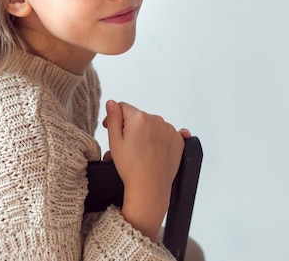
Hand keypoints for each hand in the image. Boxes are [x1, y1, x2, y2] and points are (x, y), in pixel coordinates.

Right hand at [102, 100, 190, 240]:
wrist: (150, 186)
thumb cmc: (130, 166)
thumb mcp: (114, 141)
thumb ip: (113, 118)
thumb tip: (112, 103)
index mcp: (138, 117)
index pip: (123, 107)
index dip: (114, 117)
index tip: (110, 128)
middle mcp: (156, 119)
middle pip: (138, 117)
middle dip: (130, 127)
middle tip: (126, 145)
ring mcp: (169, 129)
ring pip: (152, 125)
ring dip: (145, 132)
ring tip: (140, 151)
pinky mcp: (179, 140)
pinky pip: (166, 133)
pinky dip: (159, 139)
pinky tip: (153, 151)